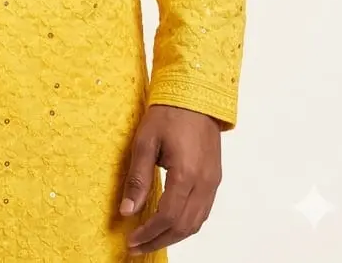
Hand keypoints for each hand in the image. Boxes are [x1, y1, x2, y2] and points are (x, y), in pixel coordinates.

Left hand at [119, 103, 222, 256]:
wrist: (196, 94)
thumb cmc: (168, 113)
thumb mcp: (145, 141)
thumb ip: (138, 178)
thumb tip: (127, 211)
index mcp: (186, 174)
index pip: (167, 217)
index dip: (148, 233)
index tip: (131, 240)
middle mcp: (204, 183)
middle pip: (183, 227)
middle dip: (159, 240)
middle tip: (137, 247)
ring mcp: (212, 182)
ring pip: (196, 223)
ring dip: (173, 235)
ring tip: (150, 239)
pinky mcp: (214, 178)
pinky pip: (202, 211)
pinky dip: (186, 224)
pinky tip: (170, 223)